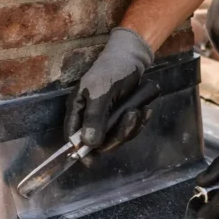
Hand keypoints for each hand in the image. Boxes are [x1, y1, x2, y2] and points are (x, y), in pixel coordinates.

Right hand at [65, 28, 155, 149]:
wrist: (132, 58)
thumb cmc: (113, 69)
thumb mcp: (102, 90)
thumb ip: (95, 117)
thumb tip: (90, 143)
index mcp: (78, 109)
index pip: (72, 136)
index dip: (80, 151)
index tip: (91, 161)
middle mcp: (89, 117)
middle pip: (98, 142)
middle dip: (117, 134)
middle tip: (132, 116)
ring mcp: (106, 119)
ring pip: (115, 138)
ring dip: (131, 128)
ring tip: (140, 110)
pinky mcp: (120, 118)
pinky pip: (127, 131)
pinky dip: (138, 123)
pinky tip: (146, 111)